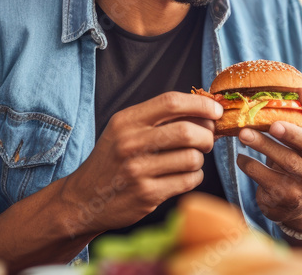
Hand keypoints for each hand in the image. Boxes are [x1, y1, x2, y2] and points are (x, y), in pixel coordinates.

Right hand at [61, 92, 222, 233]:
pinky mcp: (147, 194)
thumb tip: (205, 112)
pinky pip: (189, 181)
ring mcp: (138, 171)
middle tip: (207, 140)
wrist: (85, 198)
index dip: (200, 104)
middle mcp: (130, 143)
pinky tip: (183, 175)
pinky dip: (194, 177)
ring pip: (192, 158)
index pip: (171, 102)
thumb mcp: (125, 130)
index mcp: (126, 121)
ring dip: (199, 159)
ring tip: (189, 160)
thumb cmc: (112, 160)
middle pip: (187, 132)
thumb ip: (159, 119)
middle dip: (206, 135)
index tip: (216, 110)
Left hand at [235, 84, 301, 232]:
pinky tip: (241, 156)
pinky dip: (250, 165)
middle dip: (291, 133)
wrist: (300, 204)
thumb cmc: (301, 161)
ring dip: (263, 145)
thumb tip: (301, 89)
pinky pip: (265, 178)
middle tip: (272, 123)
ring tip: (243, 133)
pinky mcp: (285, 198)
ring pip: (285, 162)